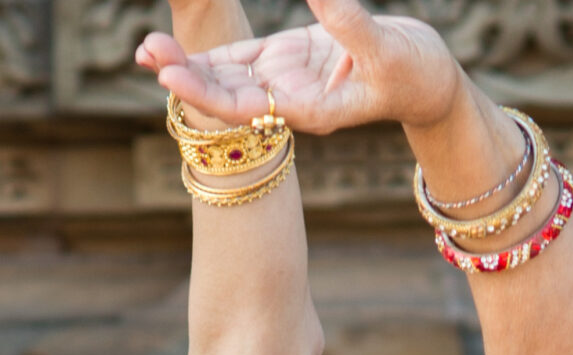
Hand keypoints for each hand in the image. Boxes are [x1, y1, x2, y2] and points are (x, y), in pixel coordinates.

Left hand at [138, 0, 463, 134]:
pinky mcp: (285, 58)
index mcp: (309, 110)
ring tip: (146, 46)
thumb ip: (352, 26)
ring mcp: (283, 78)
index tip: (172, 78)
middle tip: (145, 51)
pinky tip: (175, 45)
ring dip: (186, 64)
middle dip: (184, 75)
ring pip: (225, 75)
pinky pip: (239, 55)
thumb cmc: (416, 75)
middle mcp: (288, 101)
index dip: (207, 93)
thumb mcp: (389, 52)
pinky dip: (209, 51)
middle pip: (224, 94)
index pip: (247, 107)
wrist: (428, 80)